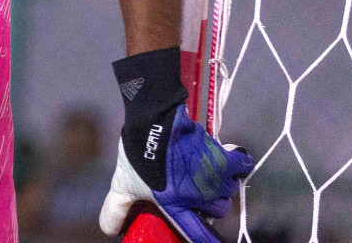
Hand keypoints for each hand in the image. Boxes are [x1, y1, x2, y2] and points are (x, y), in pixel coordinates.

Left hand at [99, 105, 253, 242]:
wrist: (153, 121)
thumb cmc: (138, 153)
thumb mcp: (123, 183)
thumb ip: (116, 208)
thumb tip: (109, 231)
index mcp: (175, 206)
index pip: (199, 236)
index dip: (206, 240)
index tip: (211, 242)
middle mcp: (199, 198)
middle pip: (217, 211)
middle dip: (209, 203)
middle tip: (196, 189)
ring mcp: (213, 179)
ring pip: (228, 190)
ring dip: (220, 183)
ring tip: (203, 170)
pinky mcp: (222, 159)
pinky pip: (242, 167)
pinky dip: (239, 163)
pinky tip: (229, 159)